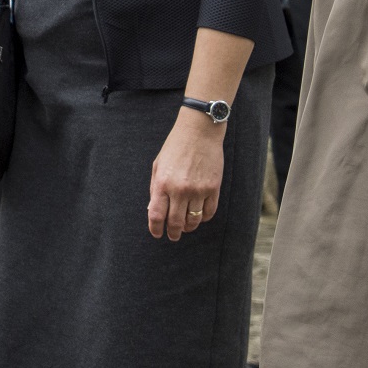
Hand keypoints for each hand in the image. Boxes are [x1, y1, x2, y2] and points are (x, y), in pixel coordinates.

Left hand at [147, 111, 226, 239]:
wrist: (199, 131)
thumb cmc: (175, 147)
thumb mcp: (158, 165)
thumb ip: (155, 189)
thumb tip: (154, 211)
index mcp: (162, 183)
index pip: (156, 216)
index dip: (155, 229)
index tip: (157, 233)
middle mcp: (180, 189)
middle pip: (175, 223)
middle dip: (173, 233)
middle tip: (173, 236)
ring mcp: (198, 190)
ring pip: (193, 220)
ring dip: (189, 227)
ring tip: (186, 227)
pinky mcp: (213, 188)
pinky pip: (209, 212)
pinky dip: (204, 218)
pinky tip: (199, 216)